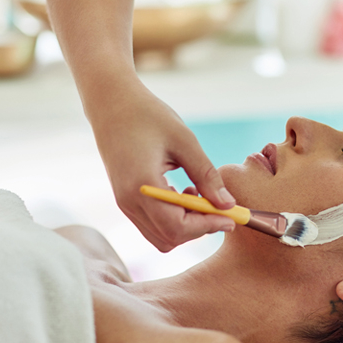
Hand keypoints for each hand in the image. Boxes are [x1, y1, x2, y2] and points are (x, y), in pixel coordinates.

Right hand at [89, 82, 235, 251]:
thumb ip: (206, 175)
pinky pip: (152, 224)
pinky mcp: (125, 200)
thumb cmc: (148, 116)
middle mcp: (129, 201)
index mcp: (142, 186)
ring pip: (161, 236)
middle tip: (220, 207)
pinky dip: (174, 219)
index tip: (231, 217)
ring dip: (187, 225)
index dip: (207, 226)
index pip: (177, 226)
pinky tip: (185, 193)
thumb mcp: (185, 141)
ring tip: (201, 195)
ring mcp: (124, 203)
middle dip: (199, 228)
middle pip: (169, 238)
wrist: (112, 103)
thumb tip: (227, 204)